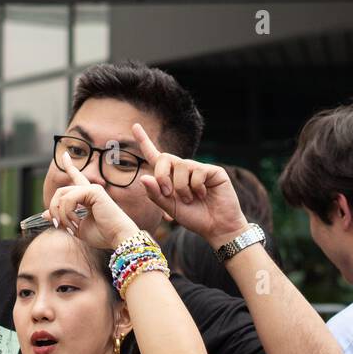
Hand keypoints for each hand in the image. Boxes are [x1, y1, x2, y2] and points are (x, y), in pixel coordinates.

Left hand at [45, 153, 138, 251]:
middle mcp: (90, 190)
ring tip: (70, 228)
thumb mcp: (75, 227)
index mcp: (87, 196)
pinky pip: (69, 199)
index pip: (77, 177)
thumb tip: (44, 213)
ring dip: (61, 214)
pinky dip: (67, 213)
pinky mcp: (94, 191)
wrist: (117, 238)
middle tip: (58, 224)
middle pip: (60, 192)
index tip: (65, 154)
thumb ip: (62, 219)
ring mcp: (92, 189)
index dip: (69, 166)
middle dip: (54, 208)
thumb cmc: (101, 235)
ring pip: (62, 195)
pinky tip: (76, 223)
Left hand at [132, 123, 249, 249]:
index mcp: (170, 177)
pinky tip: (204, 194)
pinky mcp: (213, 170)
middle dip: (162, 175)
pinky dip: (197, 186)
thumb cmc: (194, 218)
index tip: (135, 126)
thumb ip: (156, 195)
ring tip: (190, 199)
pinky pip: (198, 171)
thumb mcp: (171, 208)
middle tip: (168, 193)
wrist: (218, 227)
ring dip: (182, 187)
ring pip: (181, 166)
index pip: (155, 156)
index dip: (145, 141)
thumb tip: (143, 177)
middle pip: (165, 158)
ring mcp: (199, 169)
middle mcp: (183, 169)